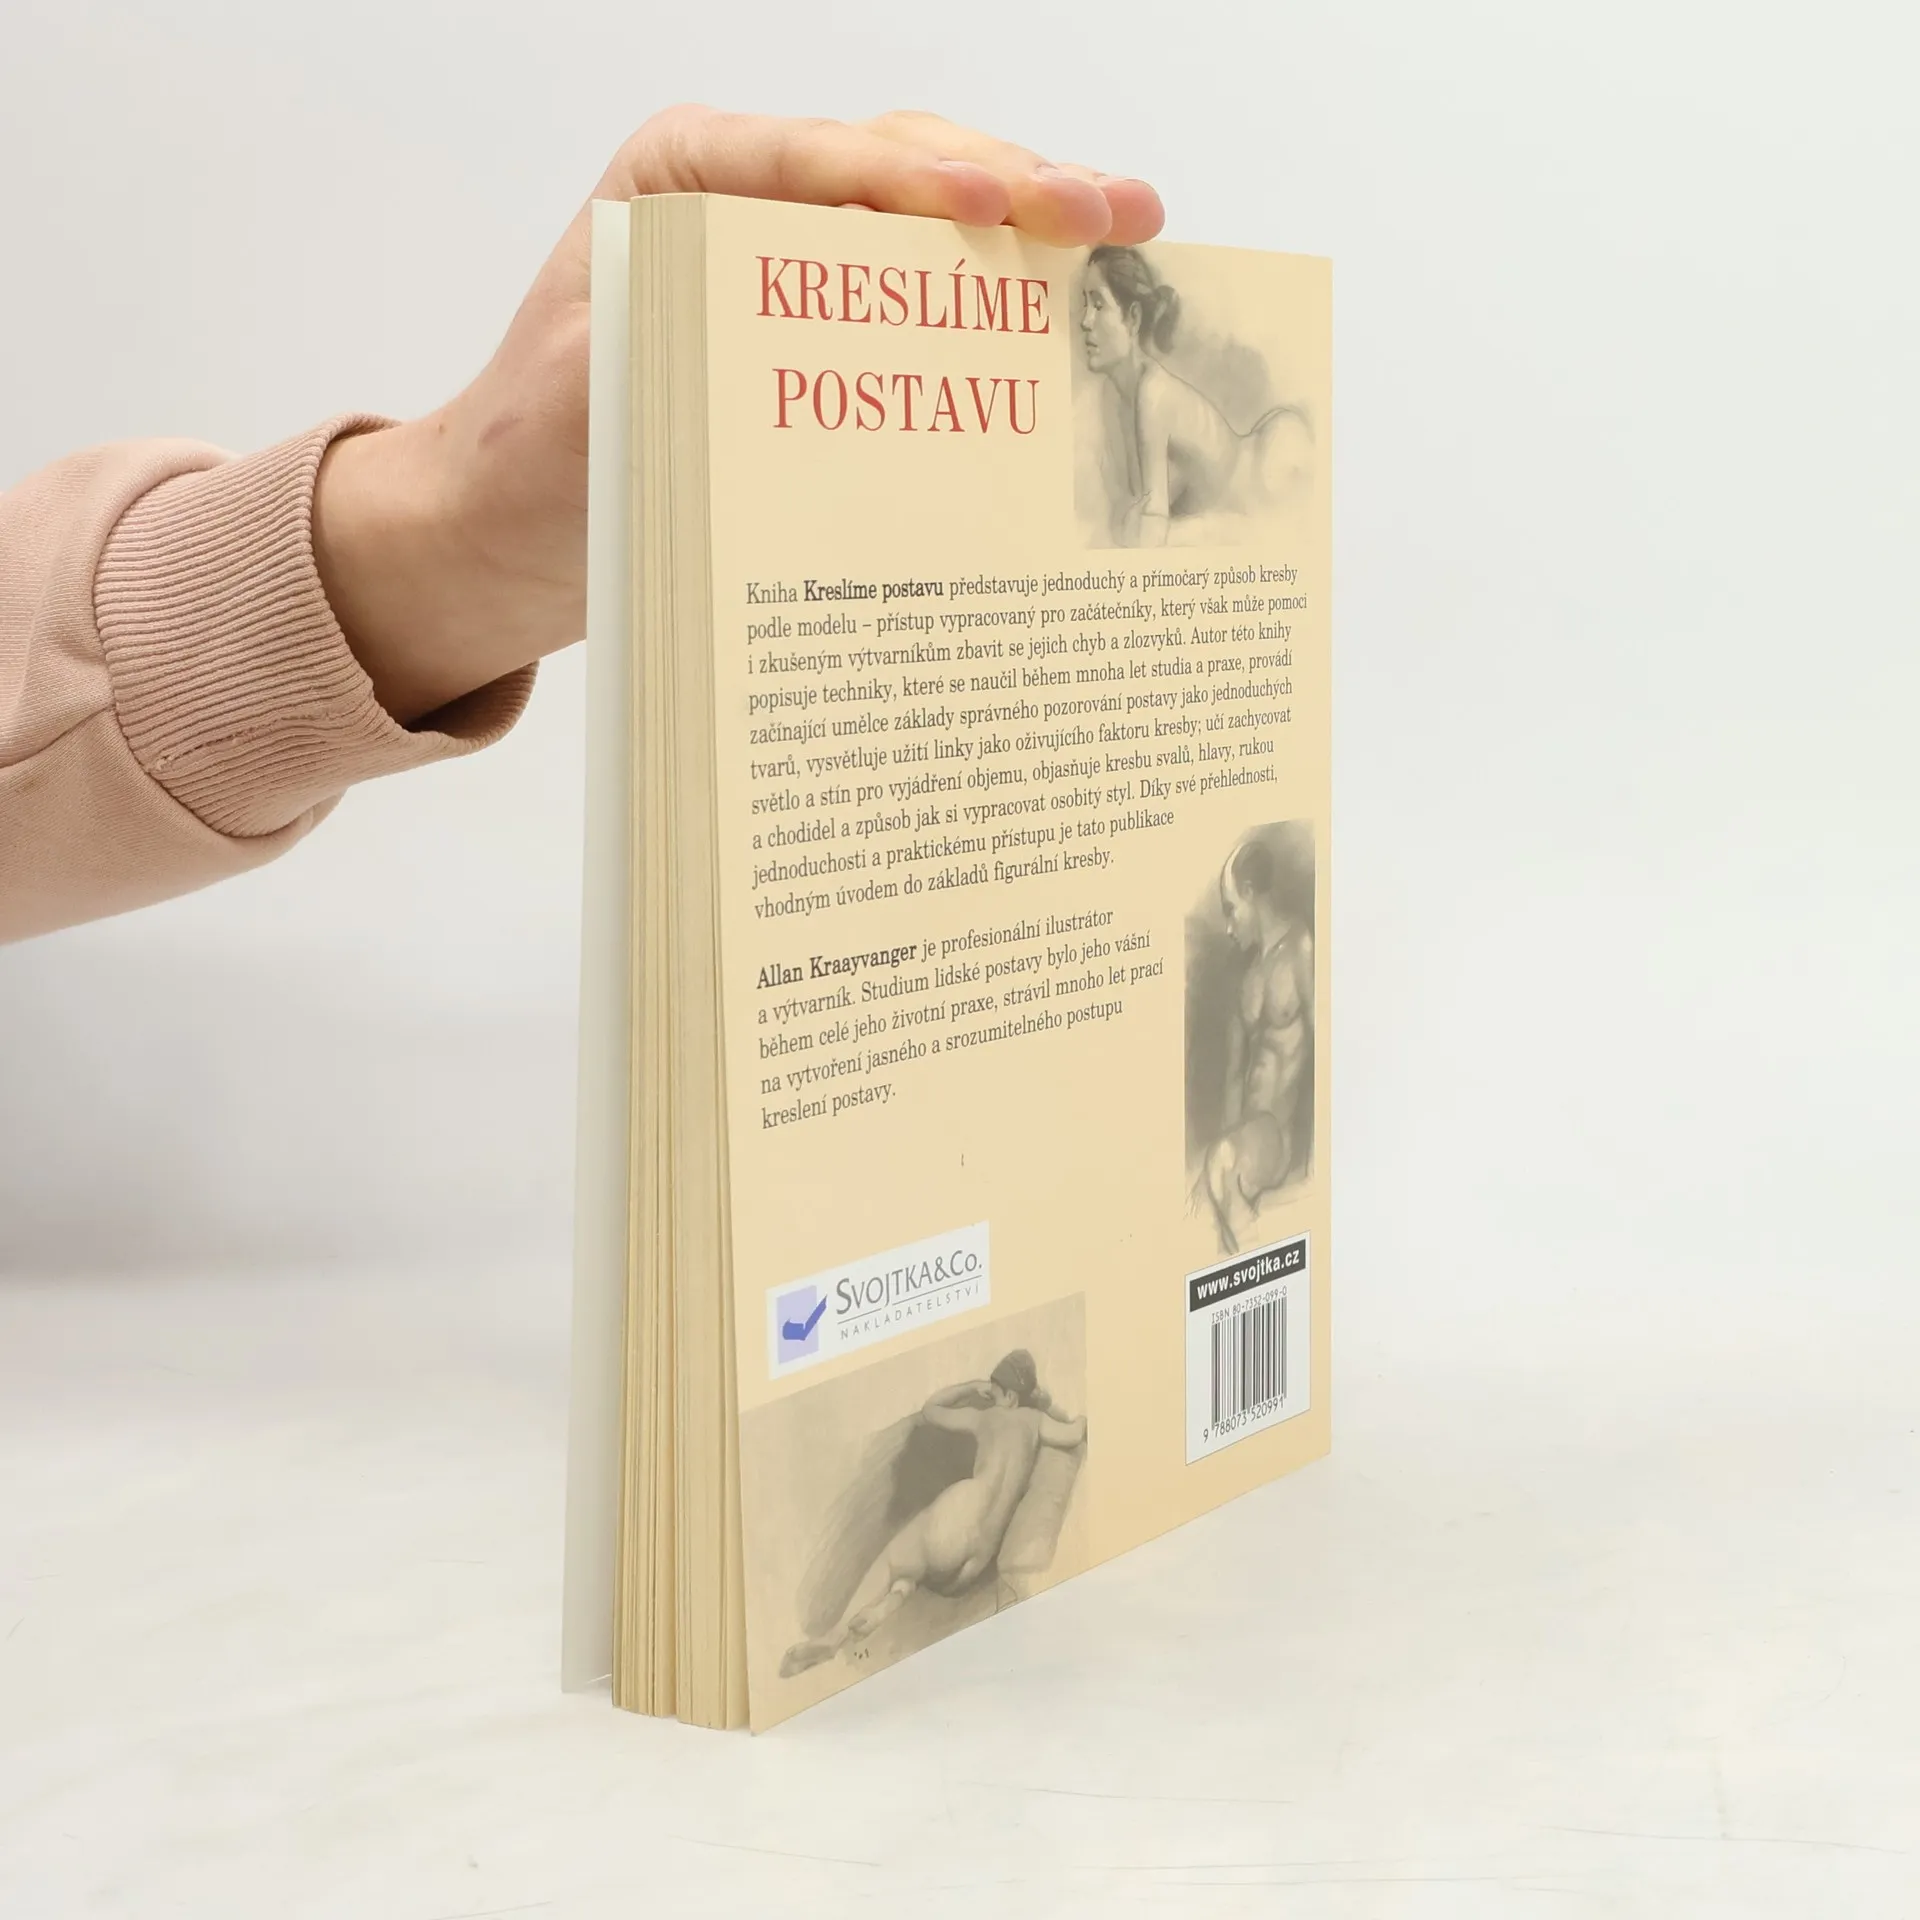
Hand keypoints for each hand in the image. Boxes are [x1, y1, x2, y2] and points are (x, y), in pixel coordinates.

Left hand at [312, 106, 1164, 721]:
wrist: (503, 532)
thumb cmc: (530, 463)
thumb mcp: (589, 401)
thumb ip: (682, 345)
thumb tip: (803, 334)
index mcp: (678, 179)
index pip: (816, 157)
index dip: (918, 176)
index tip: (999, 205)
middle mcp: (741, 200)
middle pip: (899, 166)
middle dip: (1013, 185)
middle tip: (1115, 214)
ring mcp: (789, 259)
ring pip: (928, 219)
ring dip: (1030, 227)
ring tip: (1130, 234)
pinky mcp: (819, 327)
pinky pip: (920, 294)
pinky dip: (996, 297)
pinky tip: (1075, 307)